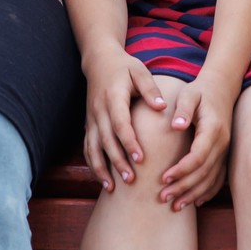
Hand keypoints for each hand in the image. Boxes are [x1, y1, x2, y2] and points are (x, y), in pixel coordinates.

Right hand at [81, 46, 168, 193]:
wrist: (99, 61)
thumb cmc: (124, 67)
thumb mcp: (140, 71)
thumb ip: (150, 89)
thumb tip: (162, 107)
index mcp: (113, 97)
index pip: (120, 124)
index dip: (129, 142)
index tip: (140, 159)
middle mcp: (99, 111)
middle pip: (106, 141)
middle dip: (117, 162)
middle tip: (131, 180)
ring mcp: (92, 119)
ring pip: (93, 148)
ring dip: (101, 169)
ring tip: (112, 188)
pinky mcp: (89, 125)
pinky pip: (88, 148)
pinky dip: (93, 165)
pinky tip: (102, 180)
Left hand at [159, 70, 239, 210]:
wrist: (221, 89)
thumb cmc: (200, 92)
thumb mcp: (189, 94)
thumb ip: (183, 109)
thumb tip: (176, 126)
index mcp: (213, 129)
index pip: (198, 156)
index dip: (182, 170)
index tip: (163, 178)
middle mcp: (222, 143)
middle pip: (203, 172)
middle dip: (183, 187)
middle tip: (163, 197)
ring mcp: (225, 151)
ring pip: (211, 179)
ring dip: (193, 194)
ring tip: (175, 206)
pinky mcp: (224, 155)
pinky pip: (218, 179)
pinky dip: (206, 192)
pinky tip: (194, 202)